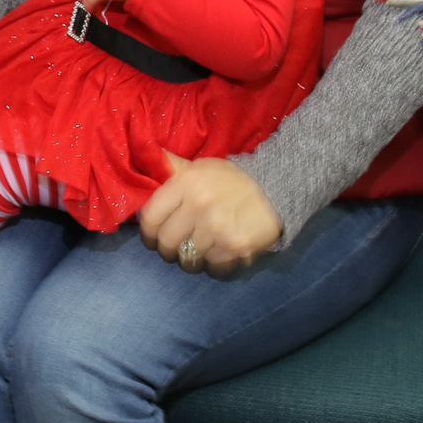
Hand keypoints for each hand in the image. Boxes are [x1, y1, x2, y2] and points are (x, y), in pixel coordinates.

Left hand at [137, 154, 280, 275]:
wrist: (276, 188)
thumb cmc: (231, 179)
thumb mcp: (199, 167)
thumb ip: (172, 167)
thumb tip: (146, 154)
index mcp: (185, 184)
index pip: (150, 218)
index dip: (148, 232)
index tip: (153, 236)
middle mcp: (199, 207)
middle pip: (166, 243)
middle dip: (167, 249)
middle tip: (175, 247)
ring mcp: (217, 230)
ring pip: (187, 260)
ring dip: (190, 259)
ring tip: (198, 250)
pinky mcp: (236, 248)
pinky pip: (211, 268)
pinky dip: (212, 265)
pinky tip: (218, 253)